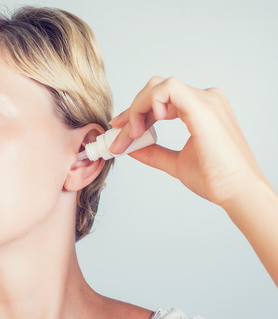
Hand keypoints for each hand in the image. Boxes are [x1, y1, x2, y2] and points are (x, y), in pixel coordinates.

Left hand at [109, 76, 267, 207]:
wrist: (237, 192)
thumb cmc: (215, 178)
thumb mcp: (175, 162)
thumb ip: (154, 152)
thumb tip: (130, 147)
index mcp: (201, 109)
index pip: (161, 99)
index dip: (136, 112)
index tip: (120, 131)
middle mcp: (206, 99)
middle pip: (156, 90)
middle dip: (132, 111)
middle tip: (119, 134)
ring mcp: (206, 100)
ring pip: (158, 87)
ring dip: (136, 110)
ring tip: (132, 135)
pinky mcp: (203, 108)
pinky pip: (168, 89)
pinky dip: (149, 103)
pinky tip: (145, 126)